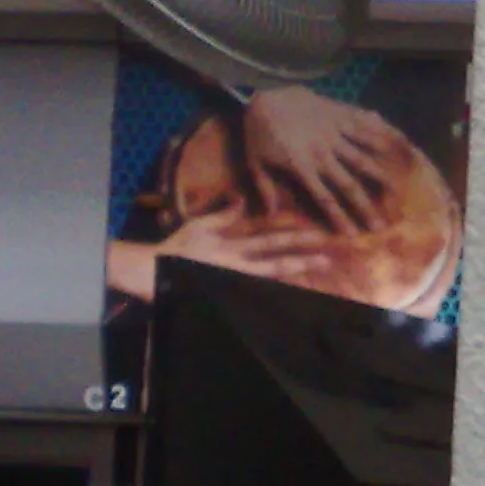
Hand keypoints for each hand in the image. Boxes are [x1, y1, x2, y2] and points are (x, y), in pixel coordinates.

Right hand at [147, 211, 338, 288]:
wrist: (155, 271)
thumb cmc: (177, 248)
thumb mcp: (199, 226)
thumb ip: (223, 215)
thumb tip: (240, 199)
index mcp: (230, 244)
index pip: (265, 234)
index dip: (288, 230)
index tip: (312, 229)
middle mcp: (237, 260)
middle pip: (275, 253)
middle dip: (301, 251)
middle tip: (328, 250)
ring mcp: (238, 275)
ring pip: (273, 270)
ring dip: (298, 267)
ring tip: (322, 263)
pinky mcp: (235, 285)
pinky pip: (263, 284)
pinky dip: (281, 285)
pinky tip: (301, 286)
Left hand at [242, 88, 406, 234]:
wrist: (266, 92)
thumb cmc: (259, 130)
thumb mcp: (254, 161)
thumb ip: (264, 188)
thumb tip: (271, 214)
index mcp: (302, 166)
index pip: (325, 198)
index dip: (340, 217)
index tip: (353, 235)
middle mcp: (323, 154)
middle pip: (349, 184)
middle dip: (366, 206)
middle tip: (381, 224)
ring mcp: (334, 134)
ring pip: (362, 157)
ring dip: (380, 175)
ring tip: (396, 190)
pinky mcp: (339, 116)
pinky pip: (363, 127)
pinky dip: (380, 136)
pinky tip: (395, 146)